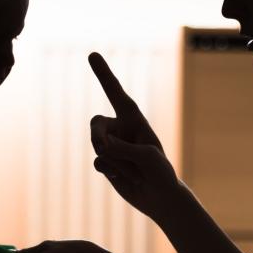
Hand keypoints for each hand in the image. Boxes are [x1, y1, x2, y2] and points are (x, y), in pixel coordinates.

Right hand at [87, 52, 179, 217]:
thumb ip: (123, 148)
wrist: (159, 197)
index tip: (92, 54)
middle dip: (99, 138)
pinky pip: (98, 163)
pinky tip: (124, 178)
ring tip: (134, 171)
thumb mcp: (148, 157)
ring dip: (116, 162)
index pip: (115, 93)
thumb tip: (102, 147)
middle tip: (111, 150)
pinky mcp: (106, 163)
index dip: (104, 74)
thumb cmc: (160, 172)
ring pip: (98, 147)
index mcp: (134, 119)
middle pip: (96, 124)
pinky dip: (112, 172)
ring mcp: (111, 146)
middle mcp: (120, 129)